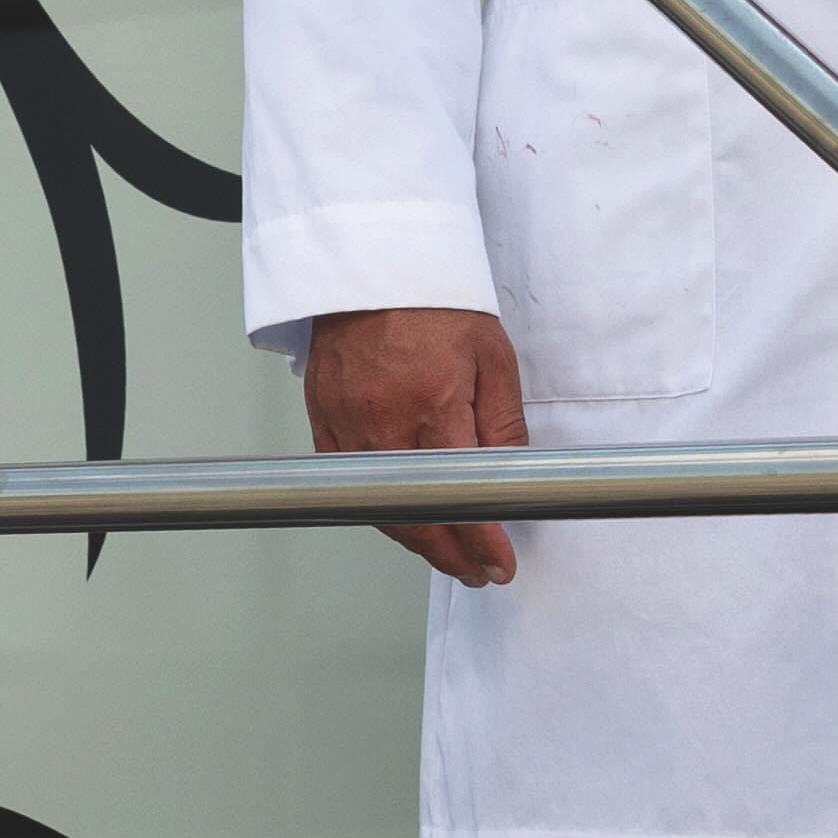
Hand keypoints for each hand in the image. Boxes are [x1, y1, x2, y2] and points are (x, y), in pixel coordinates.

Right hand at [302, 305, 528, 587]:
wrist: (370, 267)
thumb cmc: (432, 305)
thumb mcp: (491, 357)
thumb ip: (502, 424)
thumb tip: (513, 477)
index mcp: (432, 404)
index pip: (460, 496)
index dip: (481, 541)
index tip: (498, 563)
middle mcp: (383, 423)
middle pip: (416, 516)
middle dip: (450, 554)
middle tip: (477, 570)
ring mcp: (347, 427)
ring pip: (381, 508)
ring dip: (416, 539)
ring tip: (447, 552)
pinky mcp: (324, 424)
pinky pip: (352, 486)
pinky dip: (379, 509)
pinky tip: (403, 519)